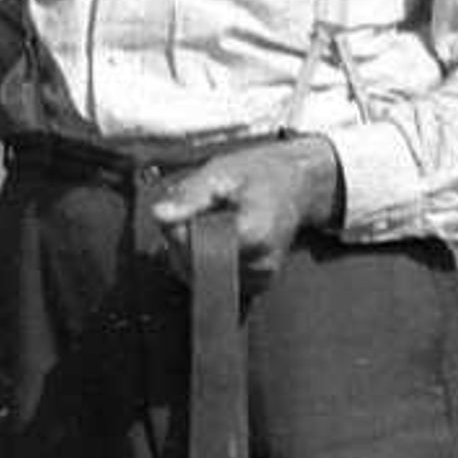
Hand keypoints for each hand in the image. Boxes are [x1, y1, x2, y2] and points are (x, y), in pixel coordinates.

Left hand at [148, 137, 341, 273]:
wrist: (297, 186)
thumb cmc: (261, 175)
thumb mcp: (221, 172)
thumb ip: (188, 195)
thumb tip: (160, 214)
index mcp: (253, 235)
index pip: (192, 249)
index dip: (177, 231)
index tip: (183, 209)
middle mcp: (259, 264)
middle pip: (192, 267)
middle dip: (180, 242)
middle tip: (194, 212)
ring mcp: (259, 278)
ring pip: (198, 277)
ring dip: (189, 253)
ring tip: (209, 222)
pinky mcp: (256, 285)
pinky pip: (211, 281)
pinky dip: (203, 262)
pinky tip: (215, 238)